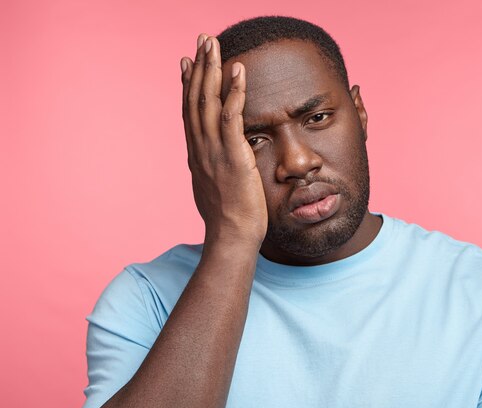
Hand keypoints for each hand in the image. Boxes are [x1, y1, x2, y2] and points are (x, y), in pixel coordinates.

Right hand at [181, 34, 267, 245]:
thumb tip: (214, 160)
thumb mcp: (214, 186)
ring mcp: (214, 151)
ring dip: (212, 69)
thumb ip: (212, 167)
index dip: (187, 84)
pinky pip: (231, 117)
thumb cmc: (228, 217)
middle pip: (195, 99)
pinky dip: (234, 92)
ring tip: (213, 43)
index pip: (188, 112)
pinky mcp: (232, 156)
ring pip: (208, 102)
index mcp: (196, 154)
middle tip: (202, 40)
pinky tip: (238, 71)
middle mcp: (200, 149)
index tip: (186, 61)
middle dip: (199, 66)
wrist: (232, 237)